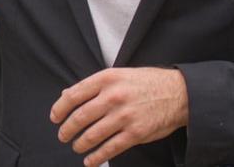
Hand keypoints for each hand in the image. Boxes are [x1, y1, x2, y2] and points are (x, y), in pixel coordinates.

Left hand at [50, 67, 188, 166]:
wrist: (179, 93)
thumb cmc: (147, 83)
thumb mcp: (119, 75)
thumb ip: (94, 85)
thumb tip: (67, 95)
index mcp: (107, 79)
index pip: (73, 95)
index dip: (59, 109)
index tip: (55, 118)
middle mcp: (113, 97)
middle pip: (80, 117)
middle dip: (67, 130)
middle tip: (63, 136)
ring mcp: (124, 116)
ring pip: (92, 135)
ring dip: (80, 144)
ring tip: (76, 147)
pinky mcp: (135, 133)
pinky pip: (110, 148)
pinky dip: (96, 157)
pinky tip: (90, 160)